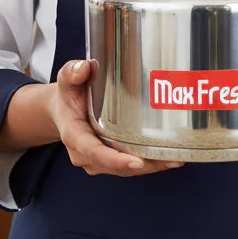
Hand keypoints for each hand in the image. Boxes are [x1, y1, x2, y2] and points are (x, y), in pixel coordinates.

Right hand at [51, 59, 182, 176]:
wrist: (63, 110)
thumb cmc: (68, 95)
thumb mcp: (67, 79)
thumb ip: (73, 72)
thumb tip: (85, 67)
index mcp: (74, 135)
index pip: (94, 152)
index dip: (116, 160)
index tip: (137, 162)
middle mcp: (84, 154)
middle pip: (115, 166)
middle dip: (143, 166)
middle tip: (169, 161)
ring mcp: (96, 161)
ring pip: (124, 171)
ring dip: (150, 167)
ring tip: (174, 160)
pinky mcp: (107, 163)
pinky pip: (128, 168)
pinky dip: (148, 165)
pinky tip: (168, 159)